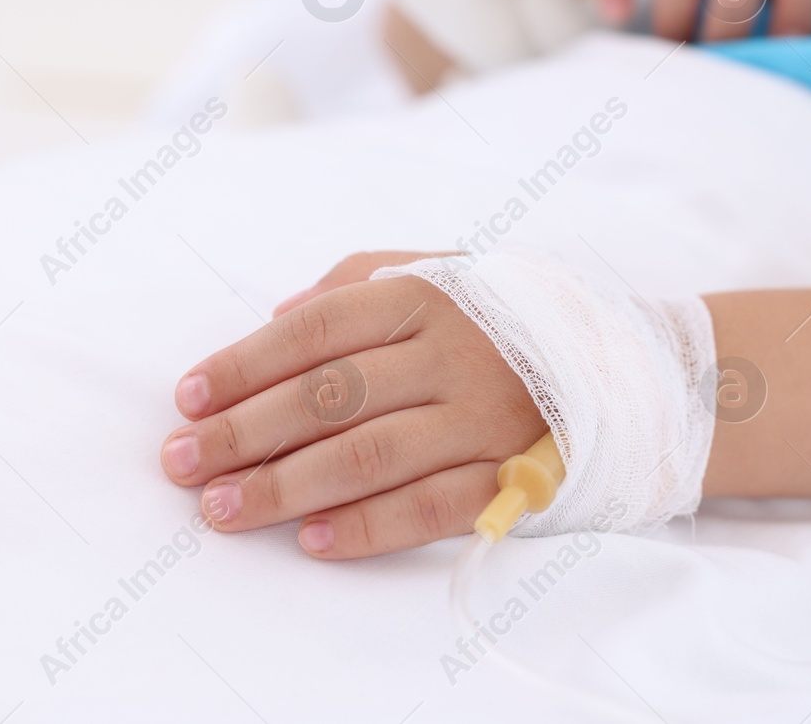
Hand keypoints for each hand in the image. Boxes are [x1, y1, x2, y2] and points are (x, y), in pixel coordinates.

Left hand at [160, 252, 546, 557]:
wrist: (629, 367)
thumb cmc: (513, 318)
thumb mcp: (449, 270)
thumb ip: (362, 278)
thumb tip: (277, 313)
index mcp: (430, 295)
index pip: (317, 328)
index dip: (245, 364)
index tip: (188, 397)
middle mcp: (455, 353)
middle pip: (330, 396)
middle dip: (243, 432)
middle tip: (181, 463)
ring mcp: (485, 418)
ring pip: (370, 456)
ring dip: (286, 487)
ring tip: (223, 509)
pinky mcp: (514, 475)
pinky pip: (432, 507)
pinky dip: (369, 528)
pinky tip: (313, 541)